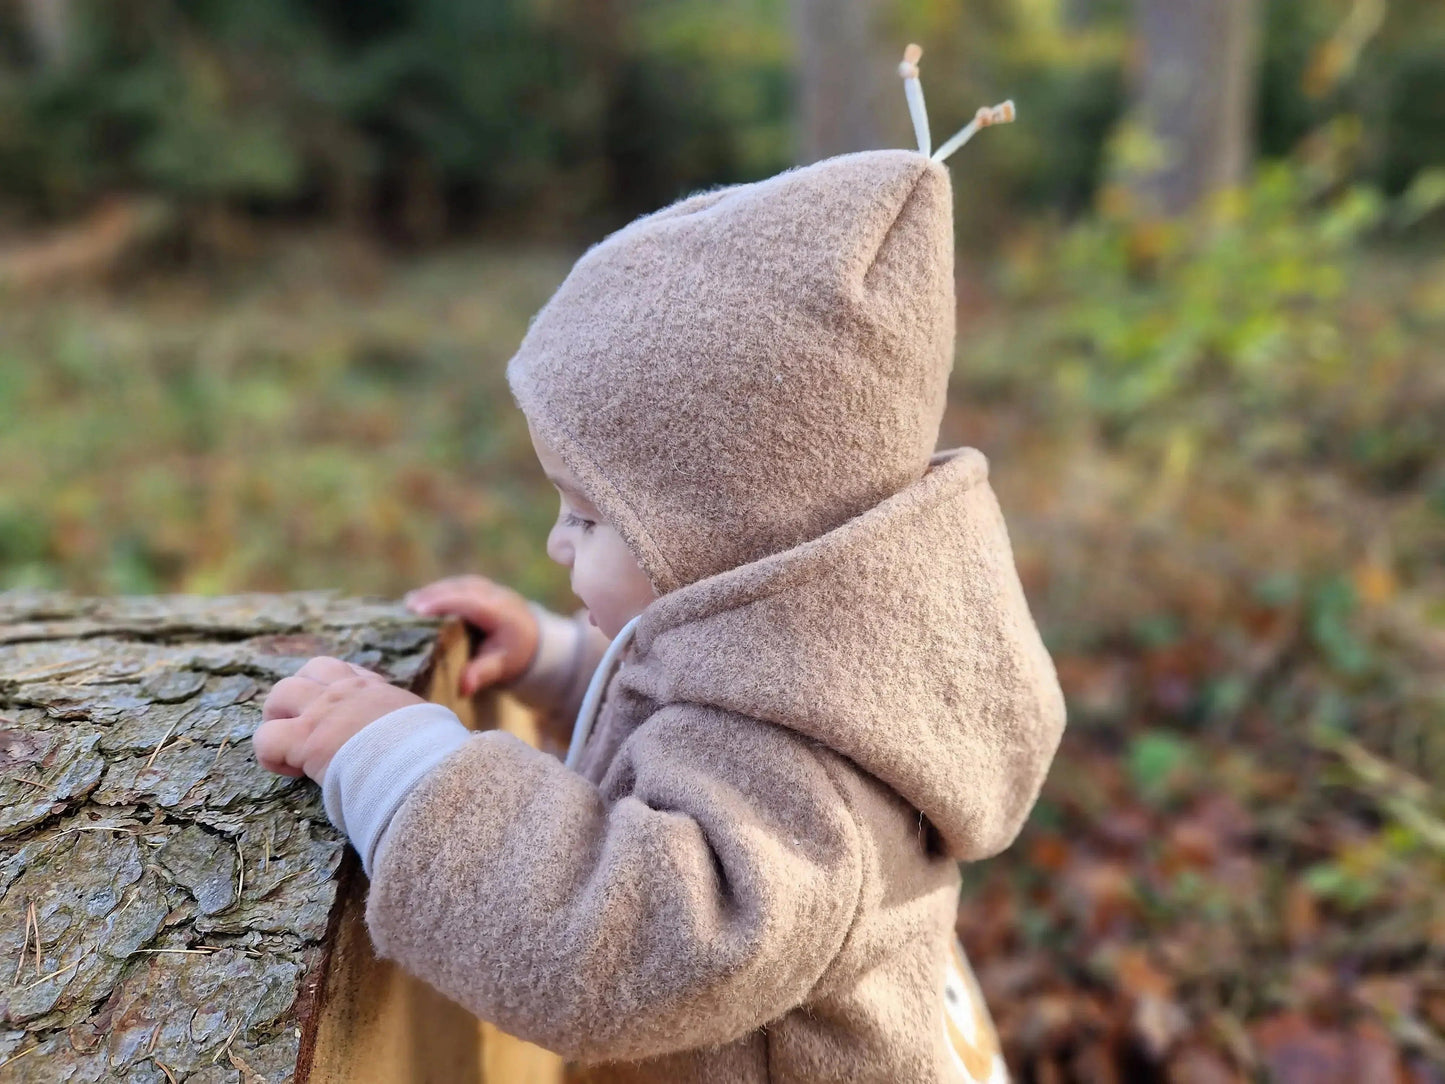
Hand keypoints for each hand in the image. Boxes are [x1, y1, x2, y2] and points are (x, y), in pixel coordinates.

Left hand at [252, 657, 426, 783]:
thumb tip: (427, 739)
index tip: (345, 719)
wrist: (420, 767)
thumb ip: (413, 723)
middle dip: (302, 696)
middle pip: (311, 670)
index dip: (338, 691)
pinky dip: (271, 755)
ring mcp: (323, 711)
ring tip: (288, 745)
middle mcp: (347, 691)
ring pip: (281, 693)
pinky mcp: (305, 739)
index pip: (347, 672)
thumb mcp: (427, 725)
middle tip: (306, 726)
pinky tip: (291, 772)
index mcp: (377, 689)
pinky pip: (266, 738)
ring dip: (279, 717)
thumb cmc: (430, 754)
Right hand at [404, 575, 539, 695]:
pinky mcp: (478, 586)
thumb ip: (482, 674)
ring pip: (456, 585)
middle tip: (405, 607)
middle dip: (432, 596)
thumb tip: (463, 688)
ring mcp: (487, 587)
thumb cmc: (513, 654)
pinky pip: (456, 586)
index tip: (418, 610)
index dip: (443, 603)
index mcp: (501, 612)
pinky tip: (418, 601)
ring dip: (432, 592)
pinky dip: (437, 592)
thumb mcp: (502, 667)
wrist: (531, 639)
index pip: (469, 602)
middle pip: (460, 589)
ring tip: (407, 604)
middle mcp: (494, 594)